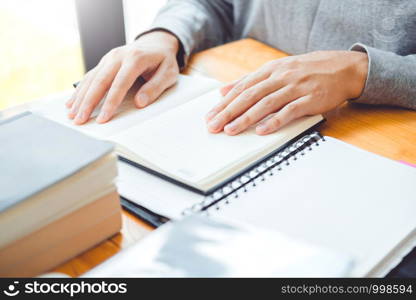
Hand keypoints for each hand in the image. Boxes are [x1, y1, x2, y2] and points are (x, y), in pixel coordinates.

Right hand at [67, 31, 179, 124]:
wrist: (156, 43)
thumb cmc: (163, 61)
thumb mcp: (169, 73)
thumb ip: (156, 87)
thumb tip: (140, 103)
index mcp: (136, 58)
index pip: (120, 83)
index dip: (111, 102)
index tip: (103, 118)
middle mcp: (119, 56)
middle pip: (100, 81)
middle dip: (88, 102)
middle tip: (80, 120)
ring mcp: (109, 58)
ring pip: (92, 79)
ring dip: (80, 98)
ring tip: (72, 115)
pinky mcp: (104, 62)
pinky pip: (90, 76)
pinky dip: (80, 90)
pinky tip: (72, 102)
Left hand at [205, 50, 367, 134]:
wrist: (342, 68)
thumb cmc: (306, 71)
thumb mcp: (276, 70)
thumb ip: (250, 81)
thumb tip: (224, 91)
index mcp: (270, 70)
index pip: (241, 88)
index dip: (224, 103)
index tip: (210, 116)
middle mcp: (280, 77)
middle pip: (249, 96)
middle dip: (228, 112)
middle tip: (214, 126)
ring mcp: (295, 87)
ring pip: (265, 103)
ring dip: (246, 118)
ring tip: (230, 130)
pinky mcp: (309, 99)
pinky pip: (289, 111)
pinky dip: (275, 121)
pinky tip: (261, 130)